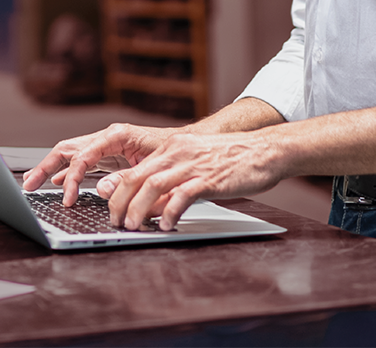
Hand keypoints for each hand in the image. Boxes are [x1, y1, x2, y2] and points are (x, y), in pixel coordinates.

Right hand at [21, 123, 176, 204]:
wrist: (189, 145)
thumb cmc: (175, 152)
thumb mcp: (152, 166)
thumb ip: (126, 178)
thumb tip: (100, 190)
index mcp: (116, 135)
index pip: (83, 155)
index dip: (71, 178)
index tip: (67, 199)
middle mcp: (107, 137)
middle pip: (67, 149)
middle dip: (45, 166)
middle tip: (28, 185)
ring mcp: (106, 145)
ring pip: (70, 154)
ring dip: (50, 168)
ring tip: (32, 183)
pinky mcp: (109, 156)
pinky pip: (81, 162)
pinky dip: (66, 172)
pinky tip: (56, 182)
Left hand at [96, 131, 282, 230]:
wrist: (265, 151)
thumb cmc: (232, 160)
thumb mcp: (196, 165)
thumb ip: (172, 183)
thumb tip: (149, 207)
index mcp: (172, 148)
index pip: (135, 170)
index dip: (118, 192)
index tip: (111, 210)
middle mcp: (178, 152)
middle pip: (137, 177)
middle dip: (121, 203)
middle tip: (117, 223)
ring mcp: (193, 164)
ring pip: (153, 185)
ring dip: (139, 209)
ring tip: (134, 227)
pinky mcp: (210, 178)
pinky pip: (182, 195)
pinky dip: (170, 211)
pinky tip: (166, 225)